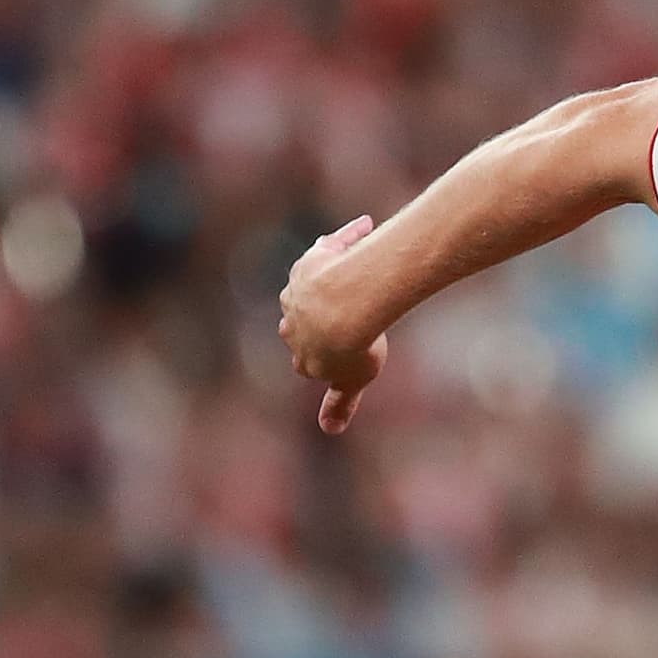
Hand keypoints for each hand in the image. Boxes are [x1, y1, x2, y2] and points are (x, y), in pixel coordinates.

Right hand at [280, 214, 392, 433]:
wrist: (346, 307)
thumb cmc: (352, 346)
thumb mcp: (350, 381)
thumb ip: (339, 404)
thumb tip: (330, 431)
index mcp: (300, 350)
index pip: (305, 356)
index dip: (323, 354)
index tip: (340, 351)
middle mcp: (292, 318)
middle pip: (301, 318)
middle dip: (318, 317)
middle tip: (345, 314)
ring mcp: (300, 287)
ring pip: (310, 282)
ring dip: (327, 277)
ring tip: (354, 270)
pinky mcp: (313, 258)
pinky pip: (331, 246)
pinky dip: (346, 238)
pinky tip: (366, 226)